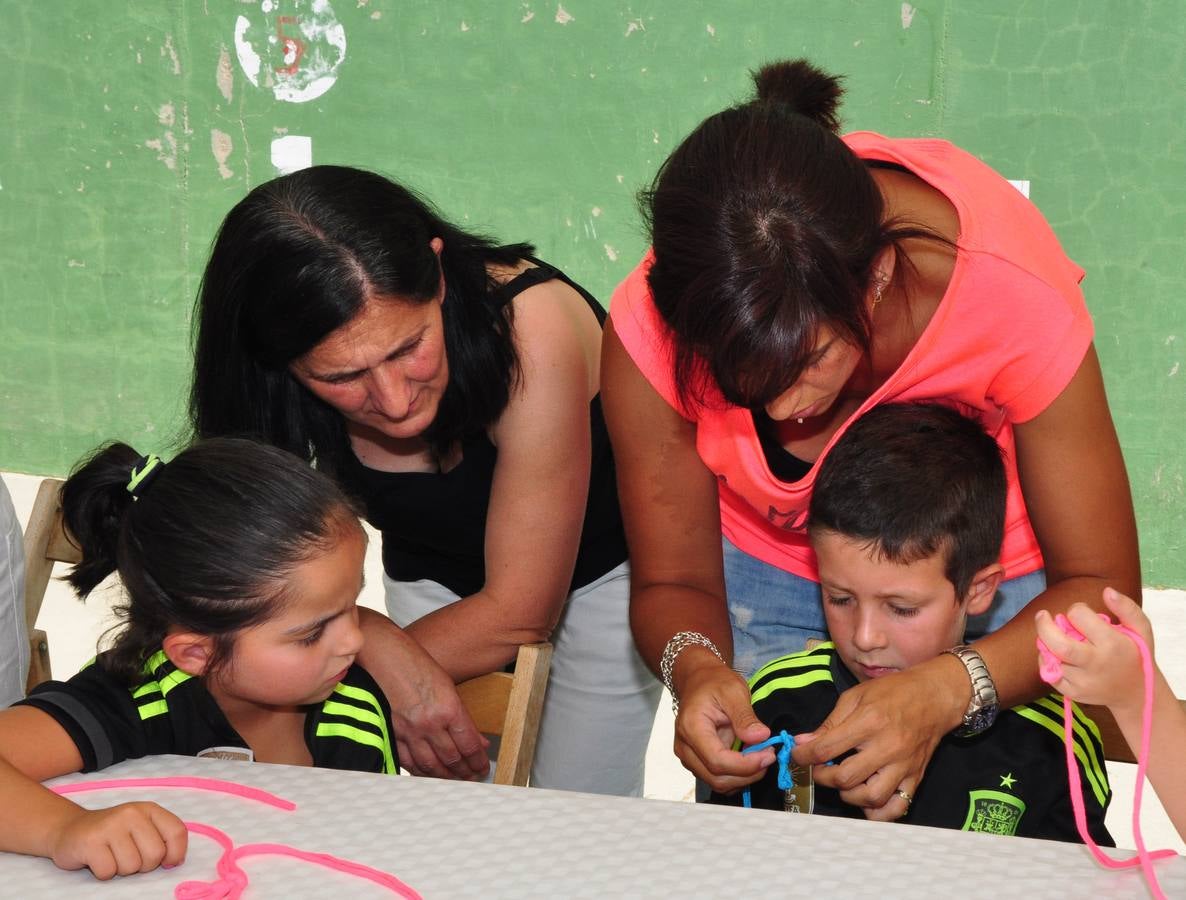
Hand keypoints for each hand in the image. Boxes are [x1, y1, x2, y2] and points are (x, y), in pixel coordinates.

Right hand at [50, 801, 187, 879]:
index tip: (166, 862)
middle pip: (155, 854)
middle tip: (128, 857)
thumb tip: (176, 861)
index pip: (177, 832)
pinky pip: (108, 872)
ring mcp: (110, 826)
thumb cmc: (112, 834)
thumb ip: (161, 839)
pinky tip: (97, 859)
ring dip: (121, 869)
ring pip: (131, 866)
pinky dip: (103, 873)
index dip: (176, 853)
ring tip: (111, 856)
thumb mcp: (140, 828)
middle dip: (143, 865)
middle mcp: (131, 813)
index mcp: (149, 809)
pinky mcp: (90, 842)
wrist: (70, 830)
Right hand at [357, 608, 489, 778]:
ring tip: (456, 780)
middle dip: (466, 771)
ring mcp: (410, 731)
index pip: (470, 744)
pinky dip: (422, 772)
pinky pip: (410, 762)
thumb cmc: (418, 667)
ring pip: (432, 765)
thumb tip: (478, 741)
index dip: (479, 761)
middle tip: (473, 776)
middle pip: (453, 758)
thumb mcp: (449, 688)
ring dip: (446, 776)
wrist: (387, 659)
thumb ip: (463, 717)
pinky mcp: (394, 734)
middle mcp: (431, 723)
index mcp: (449, 709)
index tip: (483, 767)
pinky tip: (430, 775)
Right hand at [673, 655, 772, 792]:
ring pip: (719, 783)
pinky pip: (719, 779)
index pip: (717, 760)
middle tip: (769, 755)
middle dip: (748, 773)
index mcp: (691, 728)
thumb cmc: (714, 682)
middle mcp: (685, 747)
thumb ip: (746, 716)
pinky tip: (749, 759)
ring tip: (760, 755)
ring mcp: (689, 757)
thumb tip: (761, 737)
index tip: (768, 755)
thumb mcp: (734, 690)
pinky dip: (738, 775)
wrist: (698, 681)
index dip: (745, 765)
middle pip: (717, 778)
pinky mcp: (697, 761)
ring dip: (744, 777)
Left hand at [792, 665, 951, 810]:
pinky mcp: (915, 777)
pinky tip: (865, 798)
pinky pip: (896, 807)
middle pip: (845, 778)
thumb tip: (803, 743)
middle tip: (819, 768)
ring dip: (848, 795)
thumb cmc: (893, 692)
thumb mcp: (855, 697)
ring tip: (843, 781)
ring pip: (870, 798)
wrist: (935, 696)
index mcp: (868, 722)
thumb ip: (829, 723)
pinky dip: (877, 811)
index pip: (826, 749)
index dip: (803, 755)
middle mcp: (886, 747)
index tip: (797, 755)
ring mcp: (903, 766)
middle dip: (823, 776)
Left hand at [1035, 588, 1151, 714]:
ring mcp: (1084, 681)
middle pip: (1059, 645)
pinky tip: (1053, 653)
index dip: (1077, 609)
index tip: (1080, 612)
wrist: (1139, 693)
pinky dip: (1045, 660)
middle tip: (1042, 615)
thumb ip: (1126, 607)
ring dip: (1045, 642)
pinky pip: (1049, 675)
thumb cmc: (1136, 654)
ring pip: (1051, 659)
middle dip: (1044, 626)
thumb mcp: (1141, 628)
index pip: (1080, 618)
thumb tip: (1107, 591)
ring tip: (1053, 635)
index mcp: (1112, 644)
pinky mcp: (1074, 693)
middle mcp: (1096, 664)